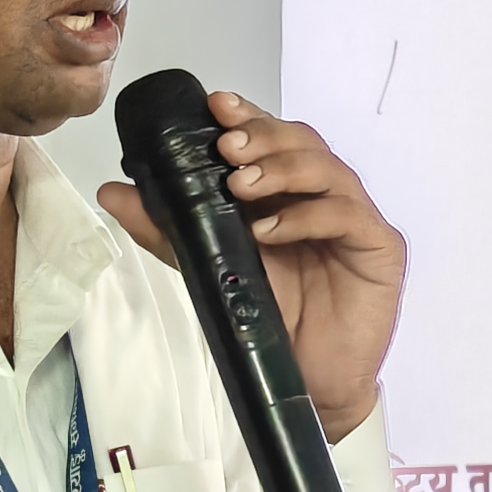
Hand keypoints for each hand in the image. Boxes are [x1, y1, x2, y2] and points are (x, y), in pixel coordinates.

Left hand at [99, 89, 405, 442]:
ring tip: (241, 187)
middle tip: (226, 149)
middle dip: (262, 137)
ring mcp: (356, 218)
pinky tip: (271, 229)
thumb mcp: (212, 268)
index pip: (272, 139)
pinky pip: (347, 215)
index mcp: (289, 192)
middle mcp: (325, 196)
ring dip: (282, 169)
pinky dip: (306, 217)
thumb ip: (170, 229)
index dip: (248, 115)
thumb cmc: (274, 322)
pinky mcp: (379, 247)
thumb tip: (112, 192)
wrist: (314, 386)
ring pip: (327, 169)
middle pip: (303, 141)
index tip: (215, 106)